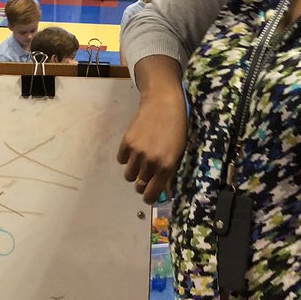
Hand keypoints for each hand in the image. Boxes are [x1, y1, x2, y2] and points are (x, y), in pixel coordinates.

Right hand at [117, 89, 187, 203]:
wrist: (163, 102)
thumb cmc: (177, 127)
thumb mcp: (179, 152)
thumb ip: (170, 173)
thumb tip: (165, 192)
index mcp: (167, 166)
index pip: (151, 194)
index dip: (150, 197)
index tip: (150, 194)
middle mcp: (151, 162)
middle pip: (139, 185)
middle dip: (143, 183)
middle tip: (148, 174)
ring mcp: (137, 152)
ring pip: (129, 175)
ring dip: (134, 171)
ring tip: (142, 159)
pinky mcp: (126, 142)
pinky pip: (121, 160)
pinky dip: (127, 157)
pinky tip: (136, 148)